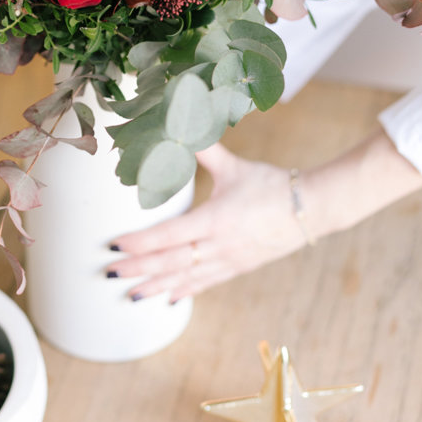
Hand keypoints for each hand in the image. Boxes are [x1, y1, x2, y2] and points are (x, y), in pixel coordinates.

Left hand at [107, 142, 307, 301]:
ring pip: (186, 278)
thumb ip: (204, 149)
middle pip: (171, 261)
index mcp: (216, 219)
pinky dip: (185, 290)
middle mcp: (220, 245)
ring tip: (131, 295)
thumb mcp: (234, 166)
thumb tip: (180, 123)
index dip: (140, 242)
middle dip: (139, 268)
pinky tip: (168, 298)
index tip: (116, 245)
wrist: (311, 209)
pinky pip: (206, 283)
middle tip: (110, 273)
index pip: (169, 234)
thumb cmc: (271, 184)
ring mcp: (229, 260)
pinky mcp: (238, 268)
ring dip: (157, 286)